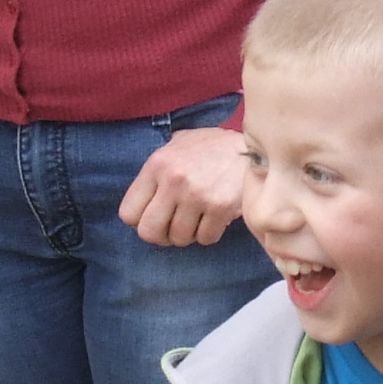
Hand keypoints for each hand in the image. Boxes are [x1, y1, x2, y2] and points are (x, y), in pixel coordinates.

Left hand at [118, 123, 249, 248]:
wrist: (254, 147)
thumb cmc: (212, 148)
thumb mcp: (178, 145)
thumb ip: (158, 169)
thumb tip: (143, 198)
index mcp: (157, 165)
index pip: (128, 213)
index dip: (140, 221)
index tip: (153, 218)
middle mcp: (174, 180)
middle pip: (149, 232)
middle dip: (160, 236)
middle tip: (172, 229)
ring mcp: (197, 196)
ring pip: (178, 238)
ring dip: (187, 235)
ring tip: (197, 220)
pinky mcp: (220, 208)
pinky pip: (205, 238)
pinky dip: (209, 234)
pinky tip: (214, 219)